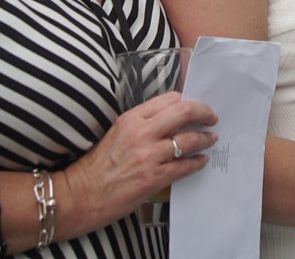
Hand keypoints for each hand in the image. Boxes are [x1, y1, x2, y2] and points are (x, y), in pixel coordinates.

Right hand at [65, 92, 216, 225]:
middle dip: (204, 112)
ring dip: (205, 138)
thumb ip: (142, 124)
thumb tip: (170, 121)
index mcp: (132, 118)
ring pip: (188, 140)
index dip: (187, 100)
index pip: (169, 99)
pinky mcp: (153, 178)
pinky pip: (184, 166)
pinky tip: (202, 160)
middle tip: (212, 117)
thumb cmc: (98, 166)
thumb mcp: (118, 133)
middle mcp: (142, 133)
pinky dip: (197, 162)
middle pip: (183, 112)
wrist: (82, 194)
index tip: (195, 105)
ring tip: (211, 139)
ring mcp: (149, 156)